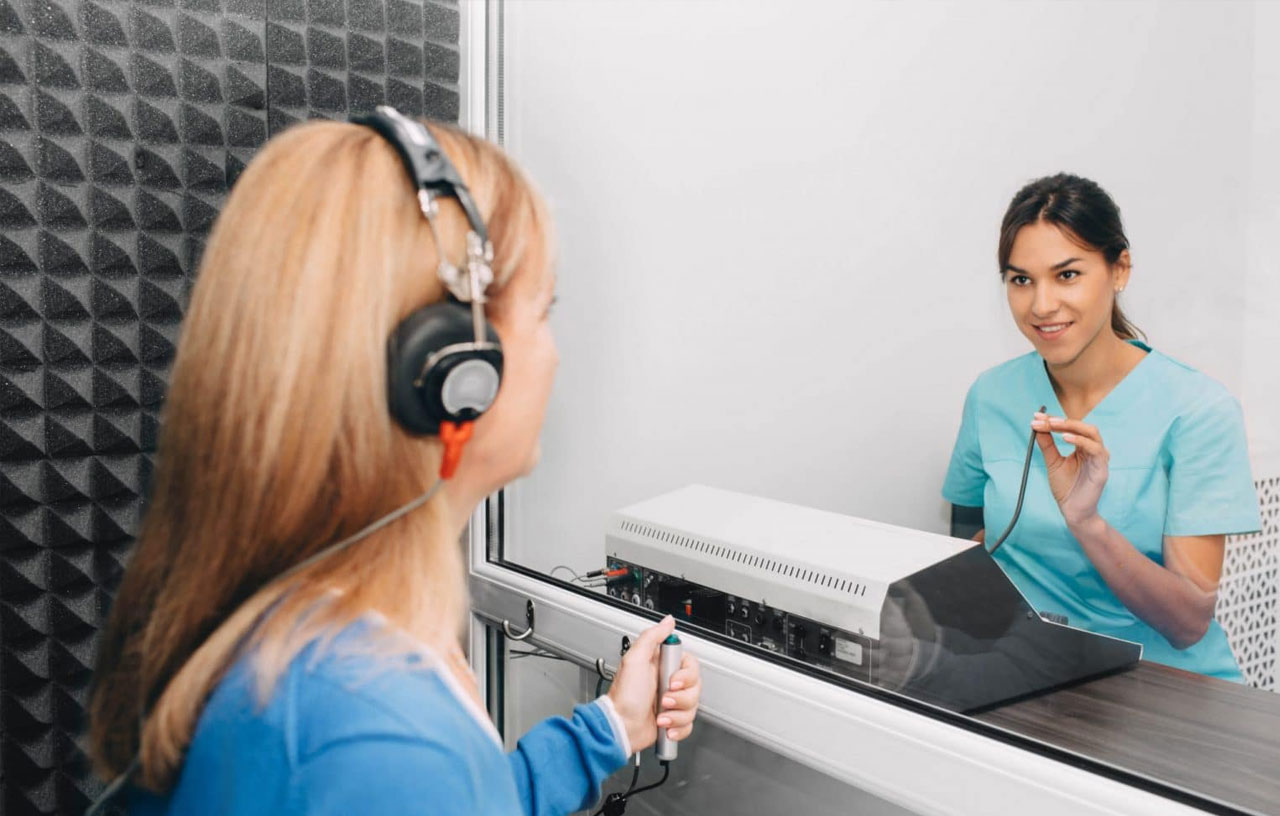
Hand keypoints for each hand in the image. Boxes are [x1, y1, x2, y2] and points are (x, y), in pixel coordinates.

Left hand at [606, 615, 701, 753]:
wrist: (621, 727)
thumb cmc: (624, 696)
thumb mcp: (634, 659)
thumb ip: (652, 637)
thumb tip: (668, 621)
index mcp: (662, 666)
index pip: (690, 664)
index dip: (686, 675)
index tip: (672, 681)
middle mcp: (669, 683)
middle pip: (695, 687)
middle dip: (680, 698)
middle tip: (663, 699)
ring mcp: (672, 702)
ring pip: (693, 706)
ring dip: (676, 713)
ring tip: (660, 713)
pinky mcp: (673, 720)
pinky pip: (689, 723)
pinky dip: (677, 727)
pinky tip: (664, 724)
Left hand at [1031, 412, 1108, 527]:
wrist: (1072, 511)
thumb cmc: (1066, 487)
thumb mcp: (1053, 462)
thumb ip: (1047, 445)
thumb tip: (1037, 426)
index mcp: (1083, 447)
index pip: (1071, 428)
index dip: (1053, 421)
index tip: (1036, 416)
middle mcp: (1093, 450)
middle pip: (1082, 426)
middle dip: (1062, 420)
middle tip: (1043, 419)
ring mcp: (1099, 459)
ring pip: (1092, 433)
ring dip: (1071, 426)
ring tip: (1052, 425)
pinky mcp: (1102, 469)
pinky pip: (1096, 450)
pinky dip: (1081, 441)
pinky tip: (1065, 438)